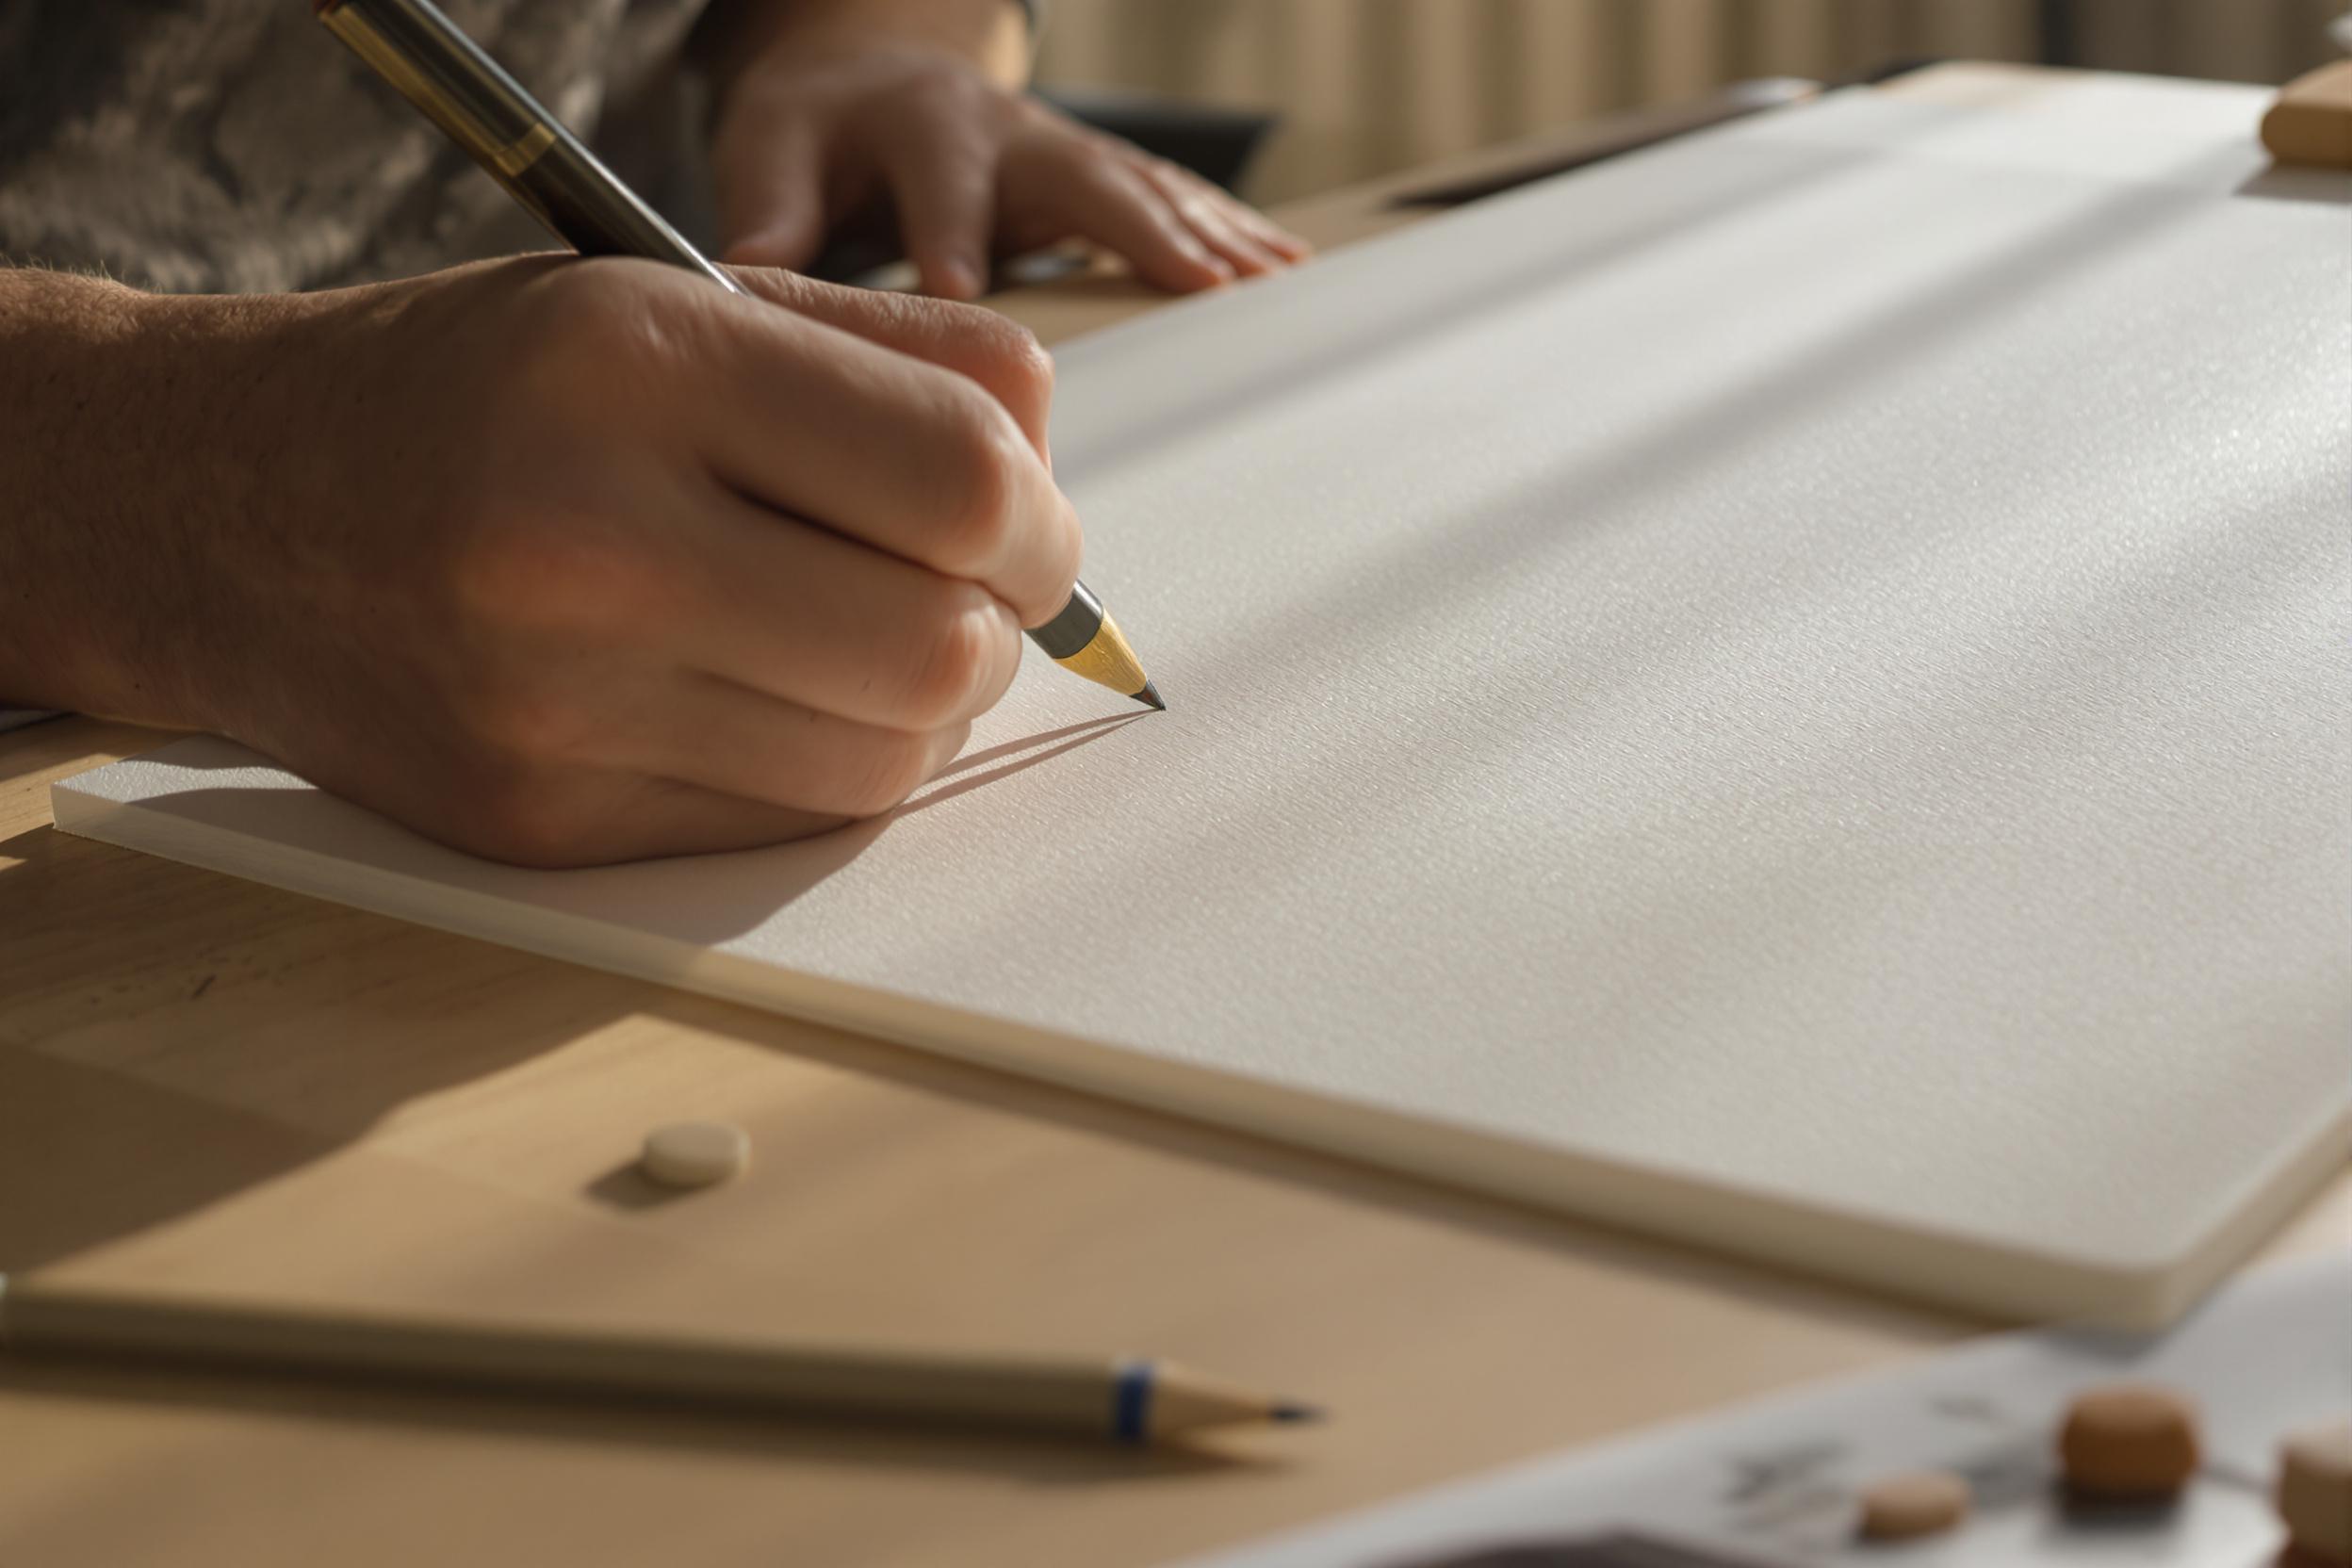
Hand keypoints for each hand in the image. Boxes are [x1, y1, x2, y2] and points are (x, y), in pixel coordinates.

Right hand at [0, 261, 1078, 865]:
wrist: (220, 508)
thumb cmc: (477, 390)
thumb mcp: (665, 296)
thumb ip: (893, 356)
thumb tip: (1051, 475)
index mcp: (632, 362)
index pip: (962, 477)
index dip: (1039, 519)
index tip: (1023, 525)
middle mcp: (584, 537)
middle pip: (944, 647)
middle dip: (1003, 627)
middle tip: (965, 593)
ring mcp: (553, 703)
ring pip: (887, 759)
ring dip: (925, 707)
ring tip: (863, 639)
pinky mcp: (541, 821)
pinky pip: (788, 821)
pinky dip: (827, 764)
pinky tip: (774, 697)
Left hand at [711, 30, 1309, 298]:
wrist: (869, 75)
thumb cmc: (818, 128)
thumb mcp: (771, 149)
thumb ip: (768, 210)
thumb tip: (744, 279)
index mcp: (927, 127)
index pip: (942, 184)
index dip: (952, 236)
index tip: (963, 288)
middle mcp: (1011, 130)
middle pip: (1085, 176)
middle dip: (1140, 228)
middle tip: (1195, 285)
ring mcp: (1066, 150)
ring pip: (1148, 188)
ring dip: (1210, 235)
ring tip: (1268, 286)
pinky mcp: (1098, 175)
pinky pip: (1176, 201)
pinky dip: (1230, 234)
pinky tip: (1283, 271)